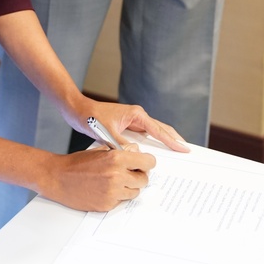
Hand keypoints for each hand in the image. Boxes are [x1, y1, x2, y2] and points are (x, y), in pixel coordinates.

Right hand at [39, 146, 155, 211]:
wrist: (58, 178)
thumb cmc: (77, 163)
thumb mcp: (101, 150)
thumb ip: (121, 151)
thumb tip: (136, 151)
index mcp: (117, 158)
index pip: (148, 162)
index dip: (147, 163)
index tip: (144, 164)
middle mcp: (117, 175)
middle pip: (144, 179)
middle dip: (138, 176)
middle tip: (129, 174)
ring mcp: (113, 192)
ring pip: (135, 192)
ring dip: (129, 187)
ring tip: (116, 182)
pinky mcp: (107, 204)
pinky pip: (122, 201)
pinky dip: (117, 196)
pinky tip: (105, 189)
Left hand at [70, 100, 189, 153]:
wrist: (77, 110)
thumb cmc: (90, 118)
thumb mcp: (106, 133)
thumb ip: (121, 144)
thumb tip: (134, 153)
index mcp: (136, 115)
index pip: (159, 130)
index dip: (172, 141)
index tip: (184, 148)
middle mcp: (137, 116)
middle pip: (161, 129)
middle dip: (174, 139)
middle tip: (186, 150)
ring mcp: (133, 121)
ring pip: (154, 132)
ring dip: (165, 140)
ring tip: (177, 150)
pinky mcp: (127, 126)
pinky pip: (144, 135)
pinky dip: (152, 142)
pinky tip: (156, 150)